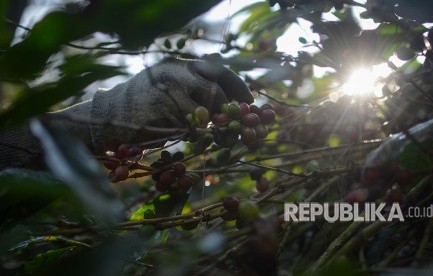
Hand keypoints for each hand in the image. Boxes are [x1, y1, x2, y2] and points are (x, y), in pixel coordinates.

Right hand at [89, 57, 253, 152]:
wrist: (108, 116)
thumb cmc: (146, 103)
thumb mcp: (170, 83)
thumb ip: (195, 81)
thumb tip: (225, 78)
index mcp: (180, 65)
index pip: (219, 71)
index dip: (239, 87)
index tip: (251, 103)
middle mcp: (175, 73)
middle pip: (216, 91)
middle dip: (229, 111)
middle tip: (234, 126)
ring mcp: (166, 92)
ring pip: (204, 112)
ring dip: (210, 127)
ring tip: (204, 133)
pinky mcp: (160, 112)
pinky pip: (187, 128)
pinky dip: (192, 135)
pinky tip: (183, 135)